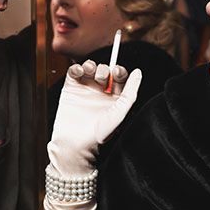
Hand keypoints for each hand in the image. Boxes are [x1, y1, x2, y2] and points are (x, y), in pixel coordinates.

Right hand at [48, 60, 141, 175]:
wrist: (76, 144)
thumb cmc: (99, 134)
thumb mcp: (120, 112)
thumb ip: (130, 92)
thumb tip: (138, 72)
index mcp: (115, 98)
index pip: (119, 77)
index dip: (119, 71)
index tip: (117, 72)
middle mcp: (101, 92)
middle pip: (105, 71)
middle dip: (104, 70)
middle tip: (102, 78)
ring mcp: (85, 90)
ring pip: (90, 68)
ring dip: (91, 65)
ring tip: (90, 70)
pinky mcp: (71, 89)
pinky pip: (74, 72)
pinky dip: (77, 67)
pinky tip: (79, 71)